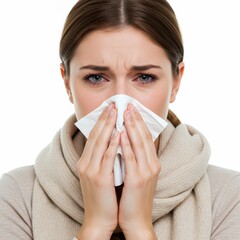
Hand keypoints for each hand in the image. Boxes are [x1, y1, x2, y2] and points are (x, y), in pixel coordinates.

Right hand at [76, 104, 119, 239]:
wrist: (99, 219)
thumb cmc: (104, 196)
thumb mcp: (101, 174)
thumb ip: (104, 158)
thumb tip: (115, 141)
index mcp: (86, 161)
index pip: (94, 136)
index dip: (102, 121)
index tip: (110, 108)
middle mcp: (85, 163)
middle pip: (96, 135)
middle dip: (105, 118)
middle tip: (113, 104)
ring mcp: (91, 170)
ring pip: (100, 142)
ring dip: (109, 125)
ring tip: (116, 112)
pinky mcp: (99, 178)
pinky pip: (107, 156)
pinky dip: (113, 143)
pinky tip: (119, 132)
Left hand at [119, 104, 159, 239]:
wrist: (136, 220)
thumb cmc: (133, 196)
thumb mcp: (137, 174)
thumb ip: (135, 158)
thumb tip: (126, 141)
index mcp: (152, 163)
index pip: (146, 137)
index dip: (139, 122)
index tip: (132, 109)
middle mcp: (152, 164)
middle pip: (143, 136)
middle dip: (135, 119)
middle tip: (128, 105)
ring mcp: (146, 171)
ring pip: (138, 143)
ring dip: (131, 126)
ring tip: (124, 112)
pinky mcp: (137, 179)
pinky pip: (131, 157)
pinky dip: (125, 143)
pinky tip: (120, 133)